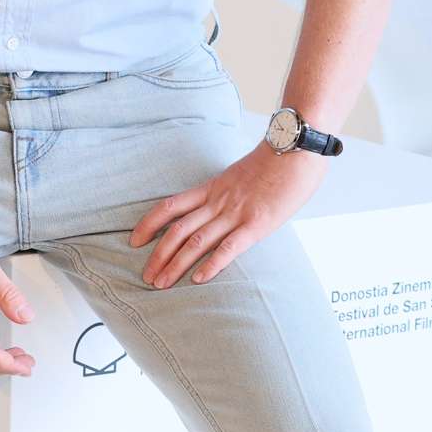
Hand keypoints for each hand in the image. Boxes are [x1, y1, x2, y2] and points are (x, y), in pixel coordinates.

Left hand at [130, 142, 329, 287]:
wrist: (296, 148)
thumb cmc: (275, 161)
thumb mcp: (240, 175)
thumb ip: (227, 192)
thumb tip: (221, 208)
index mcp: (212, 188)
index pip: (170, 206)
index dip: (149, 224)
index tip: (134, 241)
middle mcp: (218, 201)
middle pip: (177, 229)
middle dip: (158, 255)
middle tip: (146, 277)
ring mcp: (236, 213)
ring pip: (196, 241)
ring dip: (176, 264)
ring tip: (161, 284)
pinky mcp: (257, 224)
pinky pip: (229, 247)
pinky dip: (211, 264)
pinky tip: (198, 279)